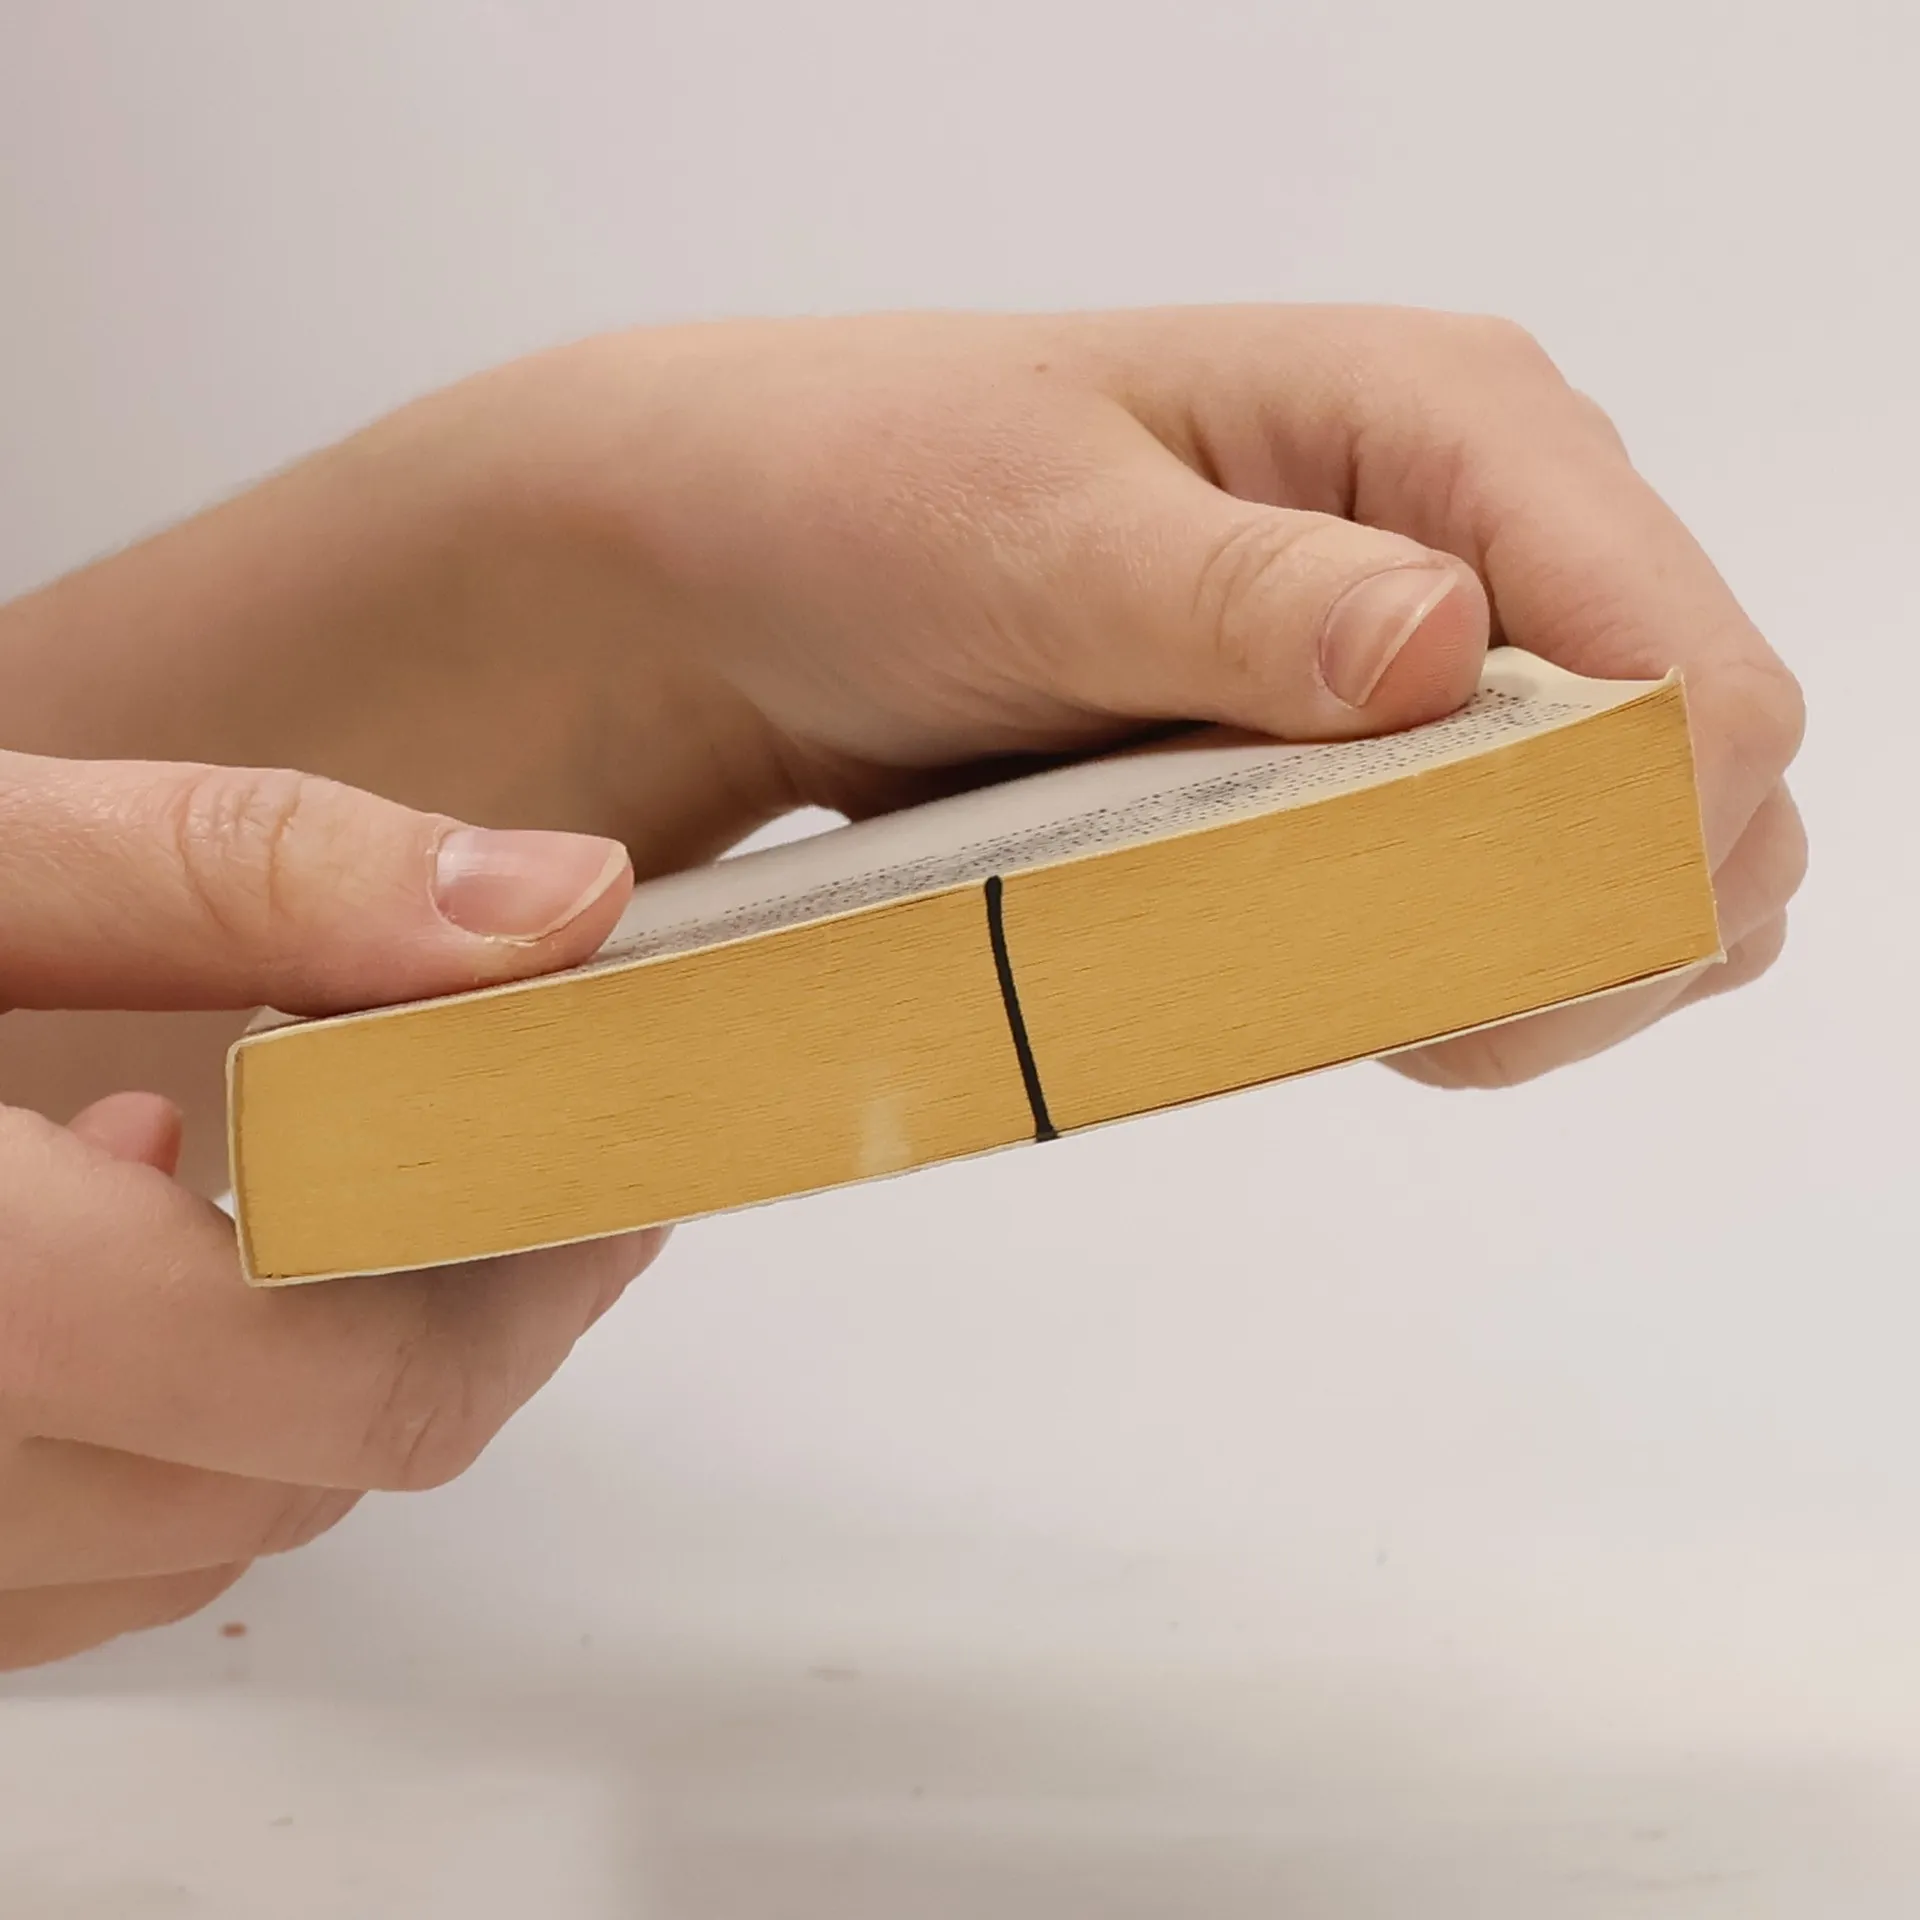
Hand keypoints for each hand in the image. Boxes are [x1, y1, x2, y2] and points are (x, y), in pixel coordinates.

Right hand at [0, 751, 655, 1668]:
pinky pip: (67, 1566)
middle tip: (518, 1158)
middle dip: (449, 1314)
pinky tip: (110, 1254)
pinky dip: (160, 1437)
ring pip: (200, 1537)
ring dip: (313, 1375)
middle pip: (295, 1472)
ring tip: (305, 1182)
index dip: (519, 1267)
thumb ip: (254, 874)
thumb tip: (562, 907)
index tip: (599, 1152)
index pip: (330, 1373)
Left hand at [4, 306, 1804, 1086]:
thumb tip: (1443, 645)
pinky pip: (1513, 902)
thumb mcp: (1039, 531)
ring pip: (1629, 869)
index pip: (1684, 665)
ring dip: (1540, 970)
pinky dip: (1470, 978)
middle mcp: (1492, 536)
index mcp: (1454, 428)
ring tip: (1372, 1003)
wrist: (762, 571)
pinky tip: (1356, 989)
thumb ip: (1242, 596)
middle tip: (1416, 1009)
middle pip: (1699, 790)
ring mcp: (1447, 663)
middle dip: (1601, 929)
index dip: (1639, 844)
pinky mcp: (1382, 761)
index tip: (1490, 965)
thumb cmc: (879, 495)